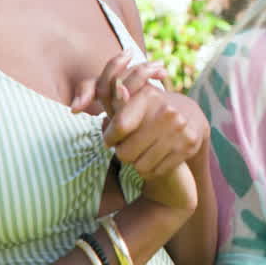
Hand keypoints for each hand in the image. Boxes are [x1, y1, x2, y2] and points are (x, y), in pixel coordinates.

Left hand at [71, 52, 207, 210]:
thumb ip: (100, 95)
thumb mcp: (127, 97)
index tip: (111, 139)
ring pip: (140, 166)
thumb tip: (75, 107)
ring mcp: (180, 129)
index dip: (110, 138)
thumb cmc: (146, 109)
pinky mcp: (189, 146)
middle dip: (123, 154)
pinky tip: (155, 159)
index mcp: (148, 96)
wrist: (190, 116)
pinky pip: (156, 171)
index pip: (119, 127)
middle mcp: (167, 111)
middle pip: (125, 153)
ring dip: (137, 164)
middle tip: (129, 148)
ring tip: (142, 153)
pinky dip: (152, 170)